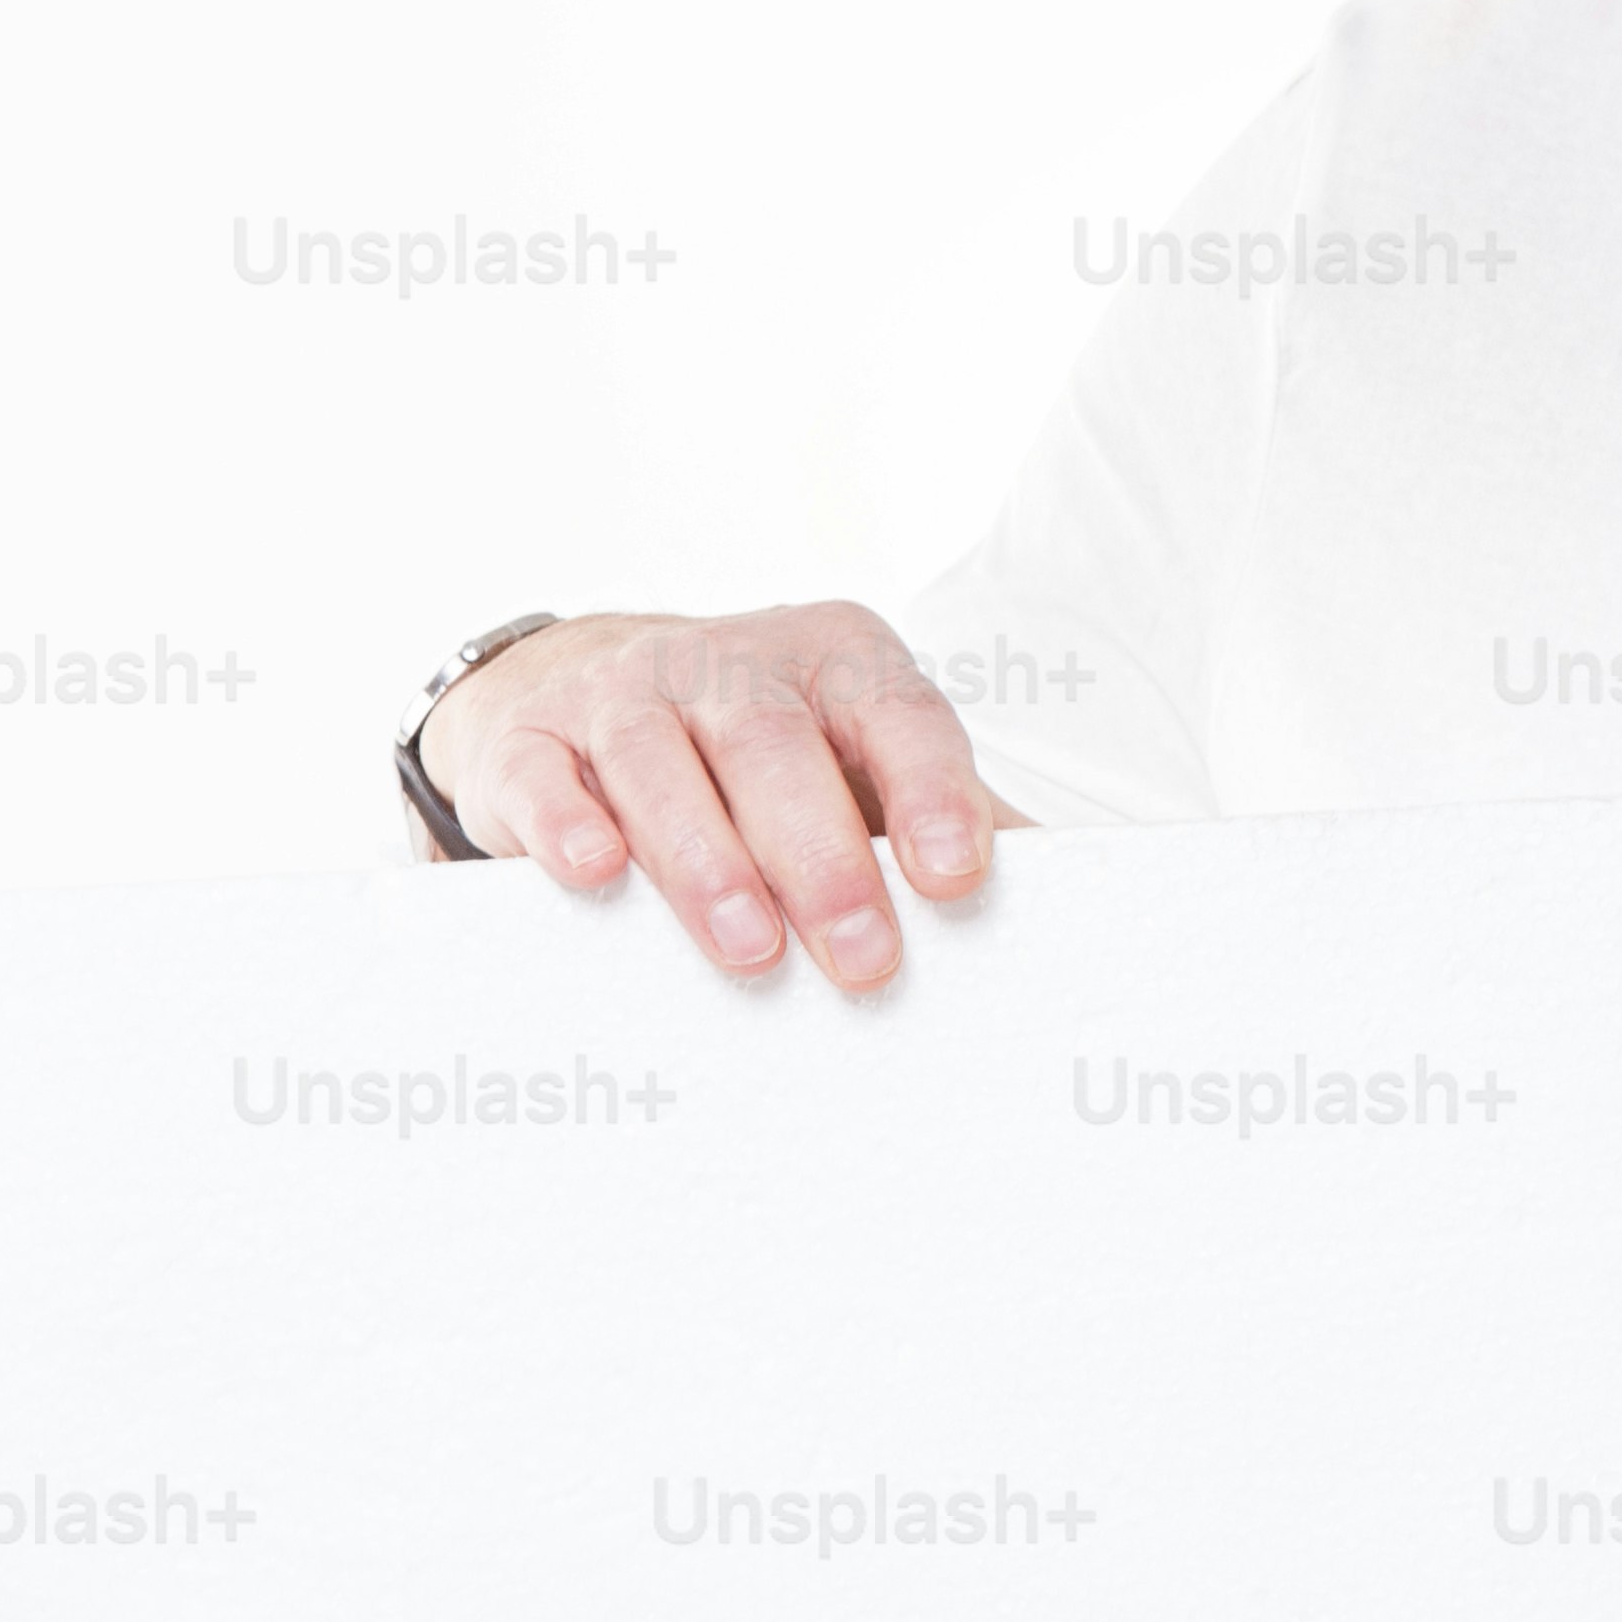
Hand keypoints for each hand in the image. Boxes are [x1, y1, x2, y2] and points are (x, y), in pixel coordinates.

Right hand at [422, 603, 1008, 990]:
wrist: (580, 695)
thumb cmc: (763, 760)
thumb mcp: (862, 765)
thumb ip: (955, 825)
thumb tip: (1088, 917)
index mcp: (839, 661)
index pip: (899, 716)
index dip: (932, 793)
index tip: (960, 878)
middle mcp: (731, 662)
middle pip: (776, 747)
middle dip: (822, 858)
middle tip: (863, 961)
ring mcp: (625, 692)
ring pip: (663, 764)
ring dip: (706, 859)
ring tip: (749, 951)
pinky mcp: (534, 738)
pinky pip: (549, 777)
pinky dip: (568, 823)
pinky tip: (596, 874)